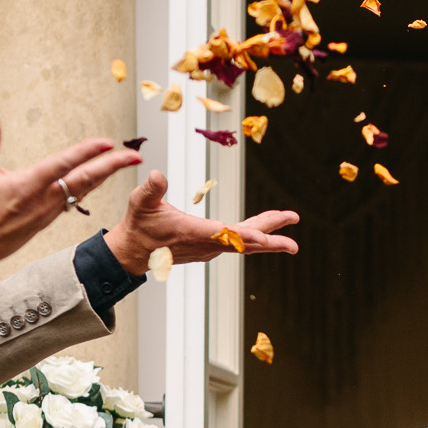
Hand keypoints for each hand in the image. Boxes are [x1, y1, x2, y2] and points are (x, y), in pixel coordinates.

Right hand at [0, 106, 143, 350]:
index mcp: (27, 187)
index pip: (63, 165)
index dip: (86, 152)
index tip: (106, 143)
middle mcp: (43, 202)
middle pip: (85, 180)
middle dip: (112, 167)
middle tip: (134, 156)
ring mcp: (48, 214)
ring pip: (82, 191)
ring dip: (103, 176)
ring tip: (123, 162)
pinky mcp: (47, 221)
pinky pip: (74, 201)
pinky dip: (88, 188)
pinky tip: (98, 179)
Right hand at [102, 171, 299, 274]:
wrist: (133, 252)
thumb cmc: (138, 226)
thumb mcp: (140, 203)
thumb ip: (151, 190)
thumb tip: (157, 175)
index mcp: (193, 232)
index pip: (224, 235)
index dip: (247, 237)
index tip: (267, 239)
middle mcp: (206, 244)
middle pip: (244, 243)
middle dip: (271, 240)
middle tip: (294, 244)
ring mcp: (209, 248)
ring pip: (244, 242)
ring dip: (268, 235)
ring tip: (289, 223)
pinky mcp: (210, 248)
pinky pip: (237, 242)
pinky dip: (254, 235)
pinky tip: (266, 230)